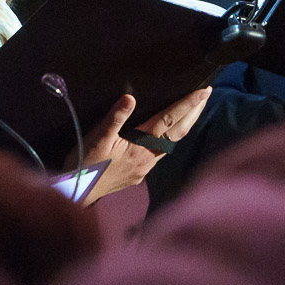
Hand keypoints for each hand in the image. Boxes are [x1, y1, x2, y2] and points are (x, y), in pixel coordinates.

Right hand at [76, 87, 210, 204]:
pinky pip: (161, 154)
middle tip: (207, 94)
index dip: (187, 105)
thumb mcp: (97, 138)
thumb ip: (115, 118)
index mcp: (141, 146)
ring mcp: (145, 169)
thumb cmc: (85, 163)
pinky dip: (170, 140)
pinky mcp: (138, 175)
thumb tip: (130, 98)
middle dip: (193, 113)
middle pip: (178, 133)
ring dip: (184, 126)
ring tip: (193, 110)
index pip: (169, 121)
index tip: (204, 91)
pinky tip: (167, 136)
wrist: (77, 192)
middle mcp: (149, 158)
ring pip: (171, 144)